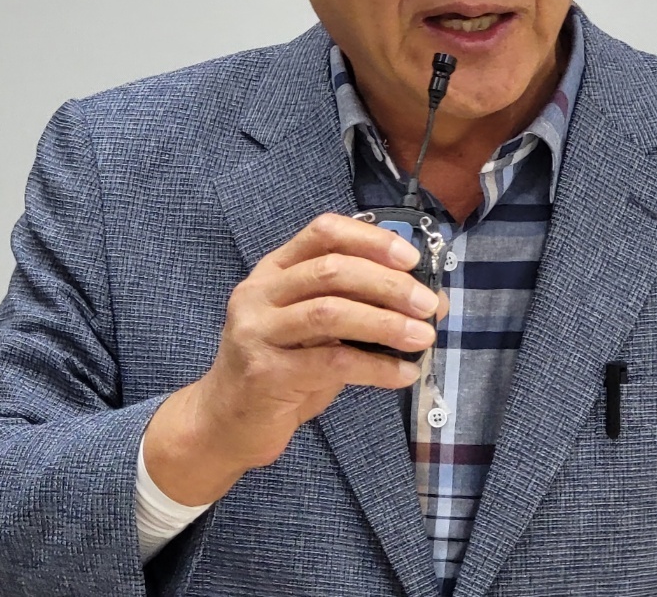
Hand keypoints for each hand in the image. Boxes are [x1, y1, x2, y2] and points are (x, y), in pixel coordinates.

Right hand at [143, 213, 447, 505]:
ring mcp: (256, 331)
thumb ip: (360, 306)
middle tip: (429, 305)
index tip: (411, 258)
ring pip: (330, 313)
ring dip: (386, 323)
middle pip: (332, 270)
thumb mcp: (317, 329)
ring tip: (424, 337)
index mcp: (274, 269)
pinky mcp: (264, 373)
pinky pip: (332, 363)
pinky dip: (376, 367)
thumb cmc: (282, 368)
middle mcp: (259, 292)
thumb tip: (430, 300)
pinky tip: (403, 374)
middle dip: (389, 285)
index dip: (371, 239)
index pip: (324, 232)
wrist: (226, 423)